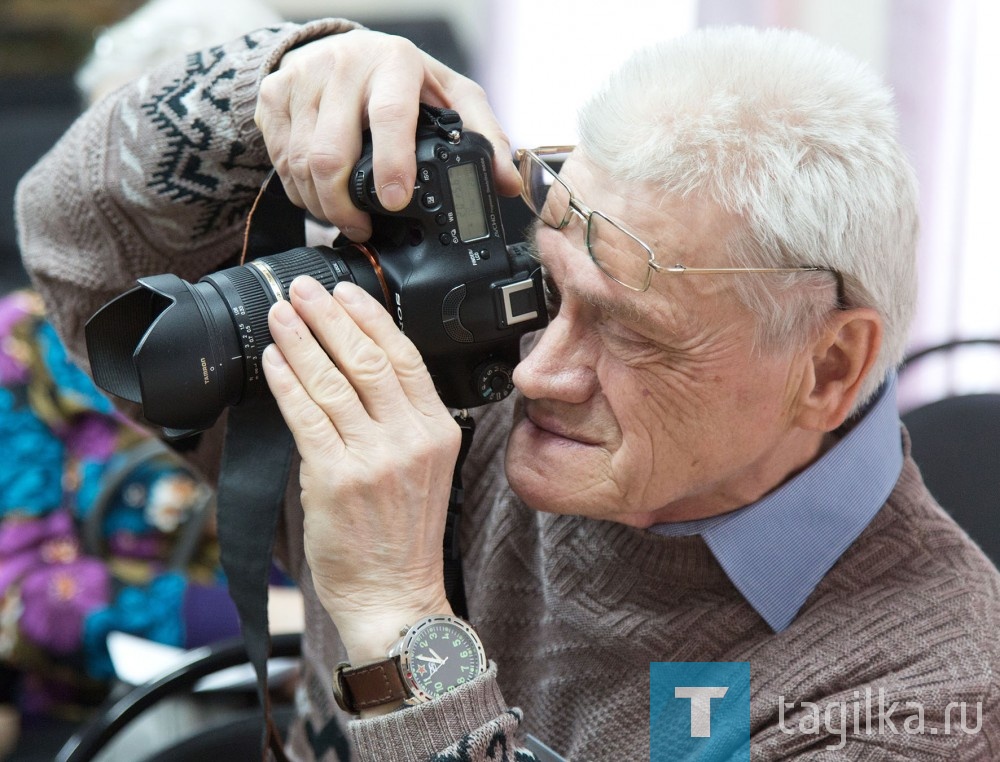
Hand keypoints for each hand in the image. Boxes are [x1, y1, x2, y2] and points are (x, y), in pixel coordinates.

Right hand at [254, 29, 519, 240]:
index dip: (391, 164)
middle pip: (329, 154)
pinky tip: (319, 195)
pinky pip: (278, 161)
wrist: (342, 48)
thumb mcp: (452, 95)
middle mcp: (343, 66)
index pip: (388, 116)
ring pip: (299, 164)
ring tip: (343, 217)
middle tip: (362, 228)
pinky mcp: (272, 97)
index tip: (394, 202)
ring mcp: (301, 80)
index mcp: (393, 64)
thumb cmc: (402, 79)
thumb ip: (483, 136)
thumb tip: (507, 183)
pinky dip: (298, 190)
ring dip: (320, 205)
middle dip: (343, 206)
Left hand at [261, 275, 459, 661]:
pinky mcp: (337, 478)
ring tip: (280, 316)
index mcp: (438, 431)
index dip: (370, 317)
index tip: (345, 291)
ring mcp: (375, 458)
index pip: (404, 358)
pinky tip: (273, 361)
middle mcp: (411, 439)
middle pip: (368, 359)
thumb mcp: (422, 468)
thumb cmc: (403, 536)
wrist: (394, 595)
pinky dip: (287, 383)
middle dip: (329, 316)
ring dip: (301, 341)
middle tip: (302, 290)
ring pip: (333, 382)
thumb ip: (400, 420)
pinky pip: (307, 417)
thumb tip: (354, 367)